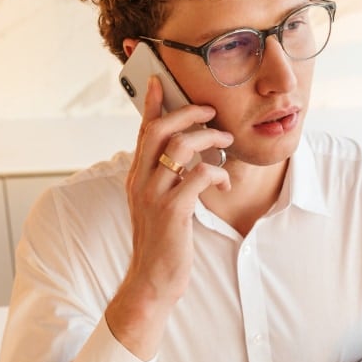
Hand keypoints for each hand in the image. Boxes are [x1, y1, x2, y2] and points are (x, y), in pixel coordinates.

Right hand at [106, 75, 232, 360]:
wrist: (151, 282)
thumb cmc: (161, 244)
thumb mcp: (158, 206)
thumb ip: (165, 181)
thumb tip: (185, 160)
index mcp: (136, 177)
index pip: (143, 131)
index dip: (152, 104)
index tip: (160, 79)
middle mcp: (140, 182)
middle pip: (158, 130)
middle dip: (187, 113)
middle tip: (210, 112)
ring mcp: (155, 196)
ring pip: (179, 148)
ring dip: (208, 140)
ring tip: (225, 143)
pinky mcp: (173, 212)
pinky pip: (198, 177)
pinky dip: (216, 174)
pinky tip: (225, 185)